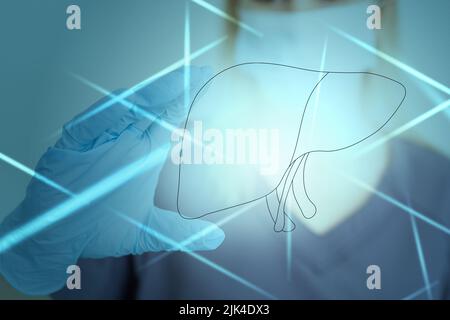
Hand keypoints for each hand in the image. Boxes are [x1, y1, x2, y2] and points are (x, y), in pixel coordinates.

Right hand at [0, 66, 224, 294]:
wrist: (59, 242)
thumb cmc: (100, 229)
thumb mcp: (148, 230)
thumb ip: (182, 232)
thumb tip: (217, 239)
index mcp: (142, 155)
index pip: (167, 120)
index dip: (185, 99)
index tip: (205, 78)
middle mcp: (123, 144)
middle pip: (151, 109)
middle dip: (174, 89)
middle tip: (200, 72)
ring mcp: (97, 143)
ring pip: (122, 111)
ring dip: (146, 96)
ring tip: (173, 81)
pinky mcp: (70, 149)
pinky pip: (87, 126)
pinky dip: (104, 115)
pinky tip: (125, 103)